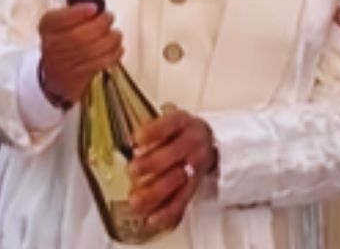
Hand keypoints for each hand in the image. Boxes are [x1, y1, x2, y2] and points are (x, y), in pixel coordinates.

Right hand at [37, 4, 122, 107]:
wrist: (57, 73)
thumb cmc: (64, 41)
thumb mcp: (64, 22)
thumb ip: (77, 12)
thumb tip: (97, 7)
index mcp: (48, 27)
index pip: (58, 20)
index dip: (77, 13)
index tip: (93, 7)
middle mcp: (52, 45)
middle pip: (77, 36)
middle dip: (99, 25)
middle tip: (109, 17)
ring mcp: (64, 63)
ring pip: (91, 51)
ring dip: (110, 40)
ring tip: (116, 34)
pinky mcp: (78, 75)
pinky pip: (99, 64)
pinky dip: (113, 54)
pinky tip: (118, 47)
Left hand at [127, 110, 216, 231]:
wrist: (207, 142)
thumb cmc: (179, 133)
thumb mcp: (167, 122)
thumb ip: (151, 132)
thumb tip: (135, 148)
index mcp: (183, 123)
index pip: (170, 124)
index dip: (153, 132)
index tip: (137, 138)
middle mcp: (193, 142)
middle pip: (173, 154)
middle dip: (151, 164)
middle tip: (132, 170)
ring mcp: (196, 165)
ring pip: (178, 181)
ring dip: (155, 193)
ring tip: (136, 201)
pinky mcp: (195, 184)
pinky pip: (182, 199)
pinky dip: (167, 211)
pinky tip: (153, 217)